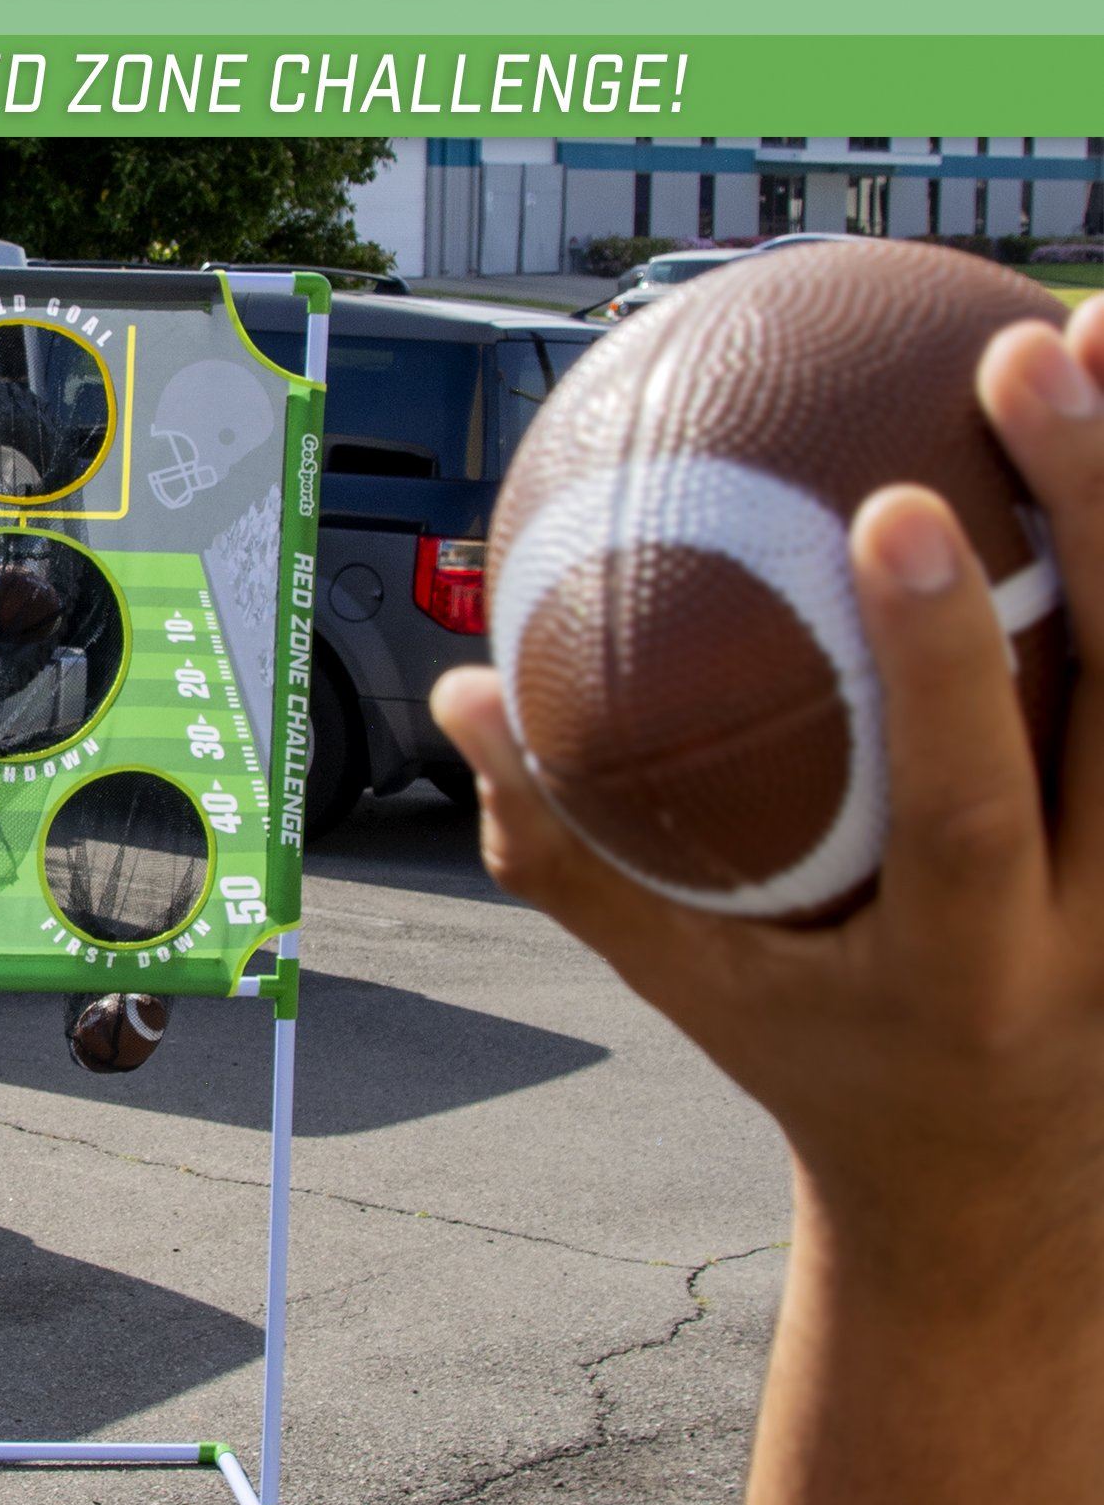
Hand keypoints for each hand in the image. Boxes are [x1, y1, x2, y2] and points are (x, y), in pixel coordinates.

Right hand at [433, 295, 1103, 1281]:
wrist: (1004, 1179)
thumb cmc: (820, 1067)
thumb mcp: (687, 990)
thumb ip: (571, 858)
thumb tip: (464, 702)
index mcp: (969, 970)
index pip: (970, 809)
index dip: (939, 665)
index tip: (893, 508)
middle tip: (1027, 349)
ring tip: (1100, 325)